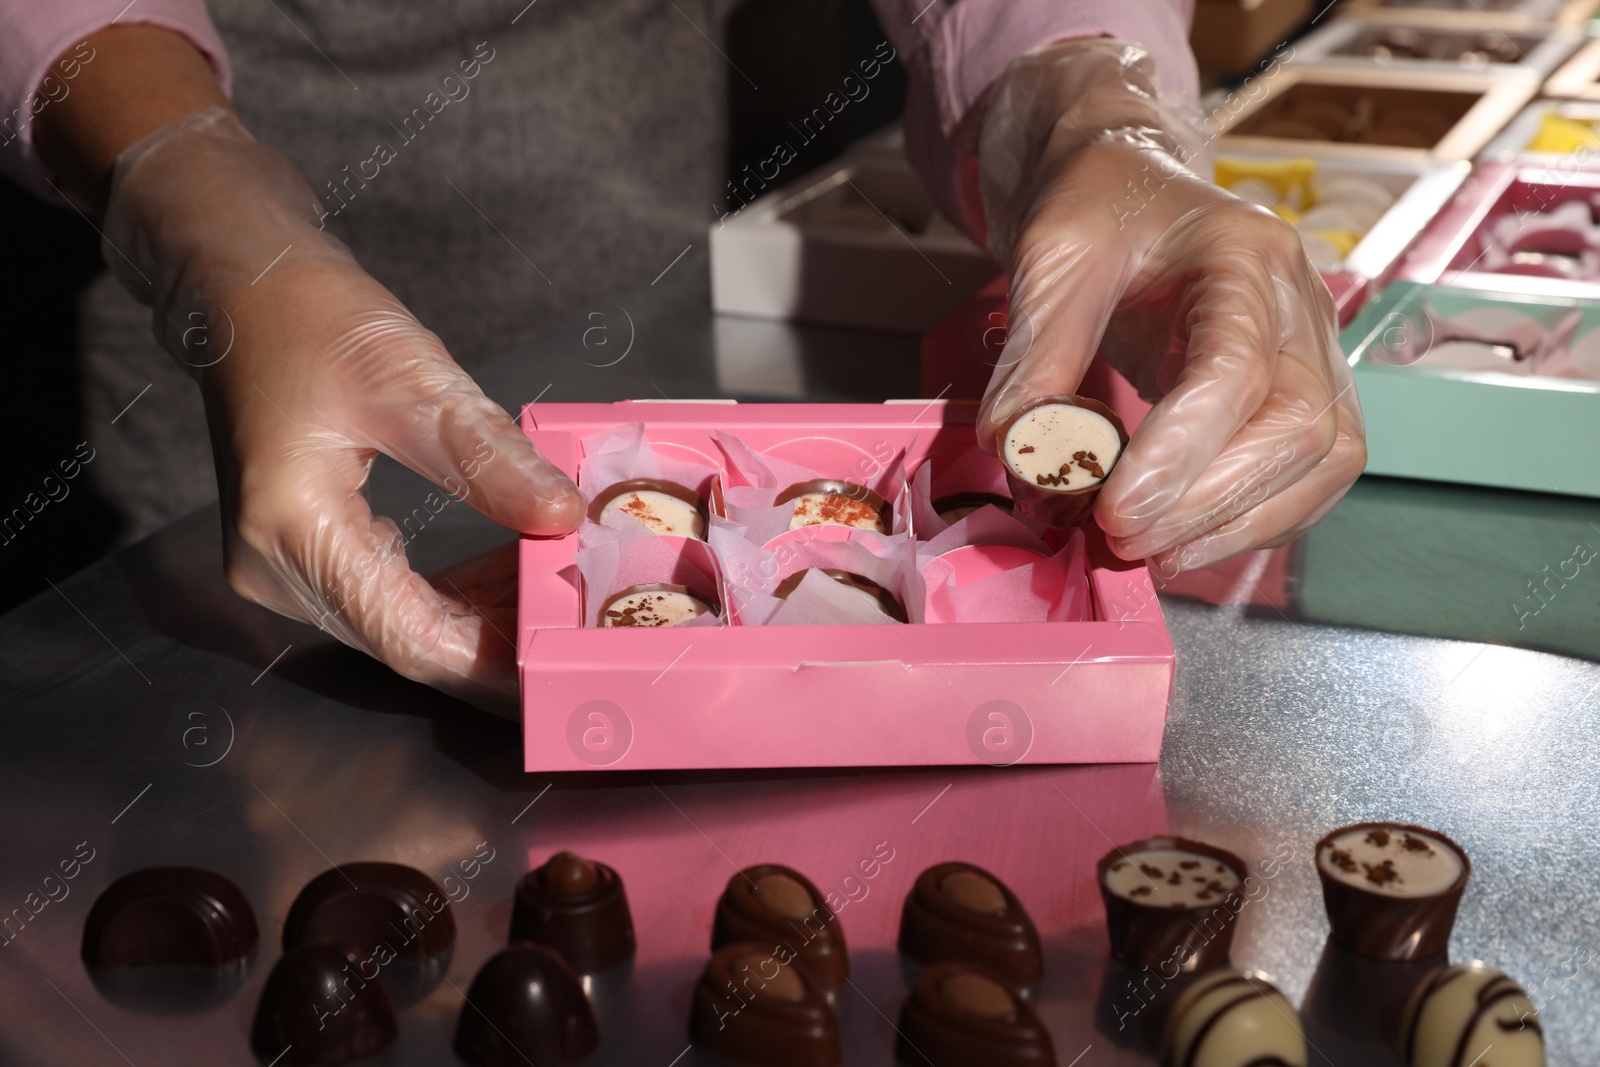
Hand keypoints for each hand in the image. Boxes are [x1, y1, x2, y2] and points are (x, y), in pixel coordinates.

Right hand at [103, 108, 582, 712]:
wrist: (241, 285)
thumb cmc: (311, 317)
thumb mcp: (415, 381)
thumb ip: (489, 461)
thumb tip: (563, 519)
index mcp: (293, 530)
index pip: (409, 638)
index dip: (491, 665)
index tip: (561, 672)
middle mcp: (274, 568)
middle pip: (405, 643)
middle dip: (497, 642)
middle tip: (580, 630)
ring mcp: (280, 565)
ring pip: (398, 626)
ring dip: (478, 617)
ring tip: (556, 594)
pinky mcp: (299, 551)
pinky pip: (384, 596)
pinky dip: (447, 593)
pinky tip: (505, 573)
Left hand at [975, 39, 1365, 575]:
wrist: (1133, 186)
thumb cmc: (1100, 209)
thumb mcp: (1053, 255)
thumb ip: (1037, 349)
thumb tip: (1017, 447)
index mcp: (1244, 254)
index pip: (1237, 369)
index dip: (1180, 453)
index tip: (1116, 510)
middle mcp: (1301, 304)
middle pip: (1299, 427)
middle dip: (1211, 503)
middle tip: (1124, 539)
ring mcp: (1315, 352)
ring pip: (1323, 461)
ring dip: (1239, 525)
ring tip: (1154, 552)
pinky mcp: (1307, 394)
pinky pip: (1311, 476)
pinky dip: (1253, 521)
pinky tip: (1187, 537)